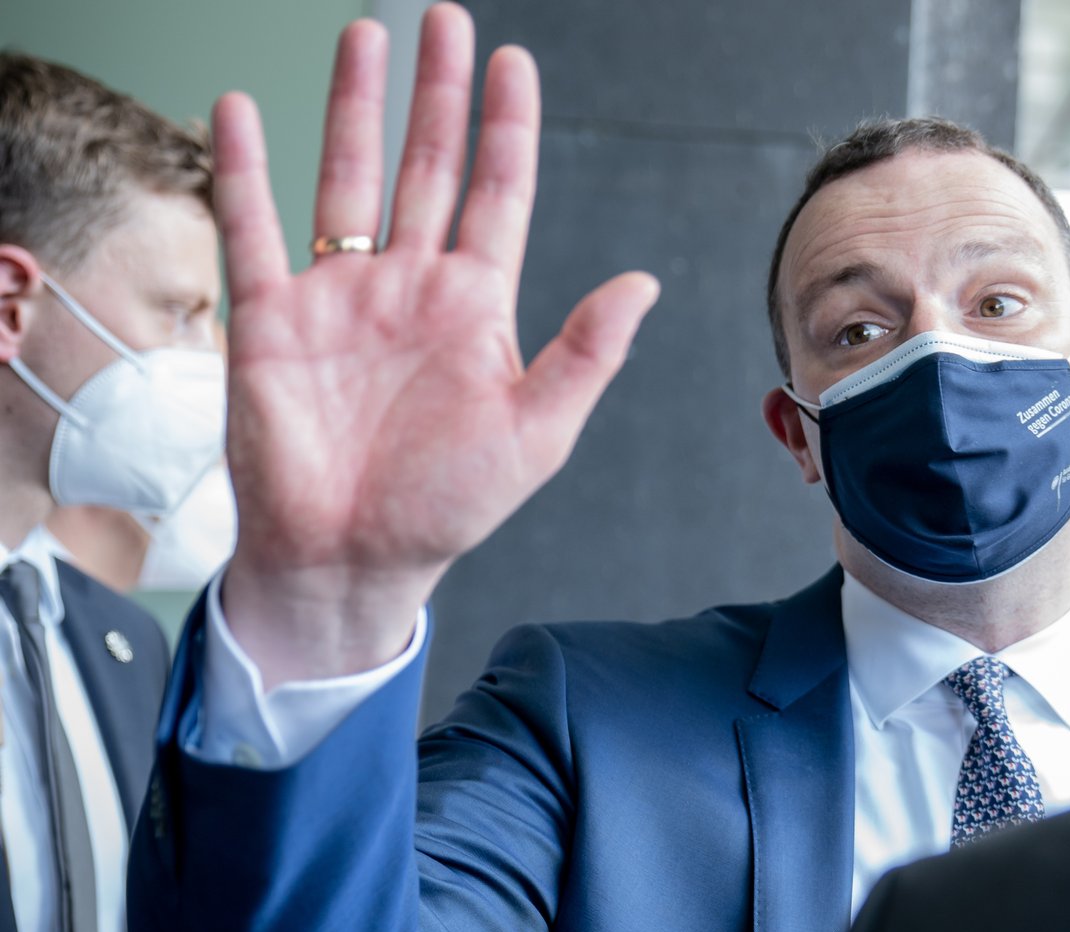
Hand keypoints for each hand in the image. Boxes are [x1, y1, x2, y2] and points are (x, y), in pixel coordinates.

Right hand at [215, 4, 658, 682]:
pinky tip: (246, 111)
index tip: (514, 64)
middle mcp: (408, 287)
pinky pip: (253, 228)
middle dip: (436, 94)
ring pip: (348, 178)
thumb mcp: (536, 433)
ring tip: (365, 37)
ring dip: (355, 108)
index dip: (506, 130)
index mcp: (476, 308)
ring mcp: (339, 297)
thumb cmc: (446, 506)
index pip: (498, 195)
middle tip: (445, 20)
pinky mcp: (270, 319)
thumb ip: (585, 353)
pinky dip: (245, 168)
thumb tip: (644, 282)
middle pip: (426, 167)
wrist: (351, 559)